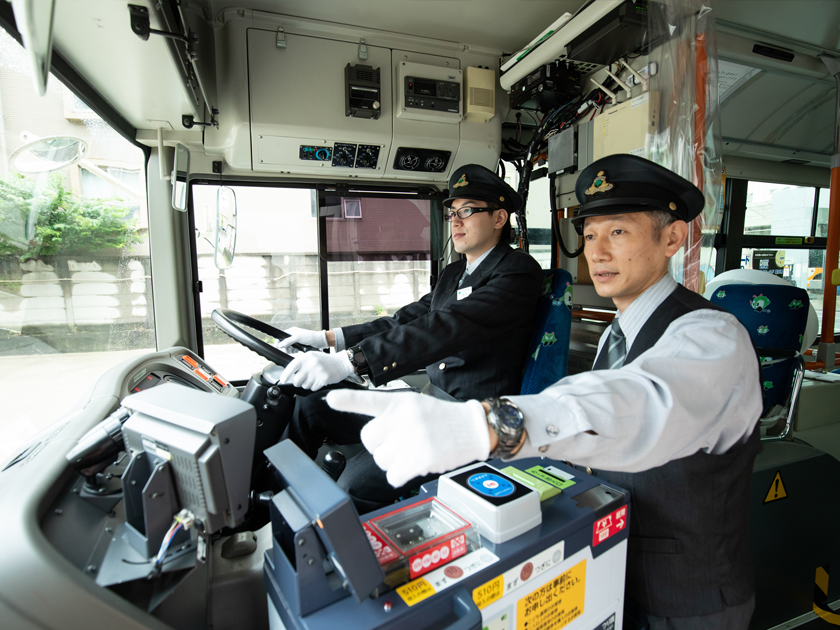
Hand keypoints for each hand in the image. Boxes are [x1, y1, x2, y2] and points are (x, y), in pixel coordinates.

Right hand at [275, 327, 328, 350]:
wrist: (321, 341)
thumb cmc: (310, 337)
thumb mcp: (298, 338)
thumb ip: (288, 341)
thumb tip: (279, 345)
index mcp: (291, 331)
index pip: (281, 336)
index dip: (278, 342)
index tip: (277, 348)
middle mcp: (292, 336)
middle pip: (284, 343)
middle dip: (284, 349)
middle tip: (287, 353)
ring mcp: (296, 341)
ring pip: (288, 348)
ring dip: (289, 351)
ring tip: (292, 354)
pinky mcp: (300, 346)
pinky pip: (293, 350)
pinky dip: (293, 353)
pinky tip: (296, 354)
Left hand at [279, 351, 354, 389]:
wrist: (341, 363)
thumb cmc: (325, 361)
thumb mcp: (312, 356)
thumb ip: (301, 363)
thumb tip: (288, 374)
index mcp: (306, 357)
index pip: (291, 367)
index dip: (285, 375)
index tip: (283, 380)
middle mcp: (311, 363)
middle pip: (297, 380)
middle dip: (299, 382)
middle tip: (304, 379)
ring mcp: (317, 371)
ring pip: (305, 385)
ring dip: (308, 384)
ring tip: (314, 378)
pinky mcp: (323, 379)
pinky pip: (313, 388)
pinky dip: (315, 386)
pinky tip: (319, 380)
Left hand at [326, 390, 490, 487]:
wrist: (472, 429)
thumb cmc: (442, 419)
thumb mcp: (416, 405)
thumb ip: (392, 415)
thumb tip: (373, 438)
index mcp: (399, 402)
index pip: (368, 400)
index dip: (347, 400)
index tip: (330, 399)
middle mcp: (403, 419)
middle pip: (369, 441)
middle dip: (380, 446)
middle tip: (399, 443)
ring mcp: (411, 439)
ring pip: (381, 461)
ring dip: (393, 462)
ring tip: (413, 451)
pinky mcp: (420, 458)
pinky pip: (393, 476)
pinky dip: (400, 476)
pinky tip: (415, 465)